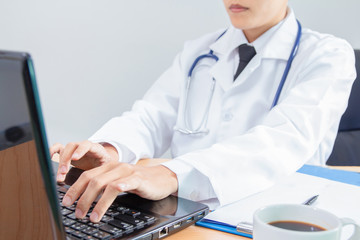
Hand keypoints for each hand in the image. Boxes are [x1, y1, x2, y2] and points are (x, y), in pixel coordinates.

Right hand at [50, 140, 117, 181]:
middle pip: (72, 147)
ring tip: (60, 176)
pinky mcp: (68, 152)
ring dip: (60, 162)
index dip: (80, 150)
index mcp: (95, 149)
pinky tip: (48, 160)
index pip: (87, 145)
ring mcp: (75, 149)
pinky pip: (58, 148)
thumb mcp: (108, 169)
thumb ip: (104, 174)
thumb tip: (101, 187)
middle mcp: (84, 147)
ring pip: (64, 149)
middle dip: (66, 160)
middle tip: (63, 174)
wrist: (105, 161)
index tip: (75, 159)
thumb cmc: (106, 166)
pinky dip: (52, 152)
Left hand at [61, 161, 177, 221]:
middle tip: (76, 212)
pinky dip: (111, 195)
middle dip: (81, 197)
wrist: (163, 178)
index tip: (66, 202)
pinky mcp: (138, 179)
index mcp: (109, 167)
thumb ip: (105, 187)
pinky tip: (105, 205)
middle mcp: (116, 167)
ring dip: (94, 202)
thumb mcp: (120, 182)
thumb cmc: (141, 182)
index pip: (87, 176)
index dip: (75, 188)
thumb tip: (86, 201)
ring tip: (90, 216)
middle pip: (93, 180)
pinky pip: (122, 185)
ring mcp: (127, 172)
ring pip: (105, 184)